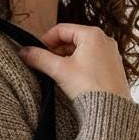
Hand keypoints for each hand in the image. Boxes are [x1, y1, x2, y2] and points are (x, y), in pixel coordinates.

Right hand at [16, 23, 131, 102]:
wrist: (111, 110)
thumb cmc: (90, 88)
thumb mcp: (60, 70)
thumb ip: (40, 58)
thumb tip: (25, 52)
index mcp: (92, 34)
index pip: (61, 29)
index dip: (45, 40)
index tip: (36, 51)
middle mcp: (105, 40)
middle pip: (72, 39)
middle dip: (56, 50)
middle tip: (44, 63)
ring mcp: (111, 53)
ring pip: (82, 50)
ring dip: (67, 58)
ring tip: (57, 72)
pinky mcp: (113, 67)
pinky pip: (92, 59)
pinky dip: (79, 64)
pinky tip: (72, 78)